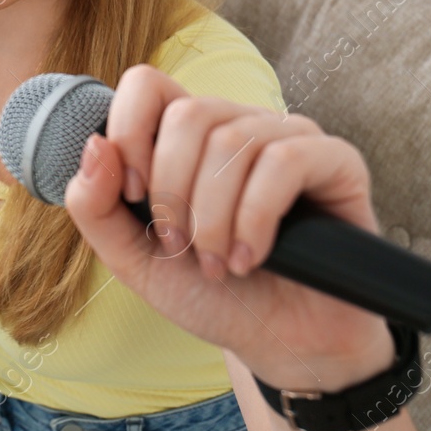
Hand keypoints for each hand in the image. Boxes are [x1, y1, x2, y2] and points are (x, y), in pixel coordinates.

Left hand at [63, 65, 393, 393]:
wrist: (277, 344)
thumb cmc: (210, 295)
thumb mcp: (134, 260)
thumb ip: (97, 207)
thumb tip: (94, 147)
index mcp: (188, 138)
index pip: (147, 85)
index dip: (129, 133)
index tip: (135, 196)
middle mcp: (238, 125)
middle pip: (188, 115)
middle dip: (173, 193)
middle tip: (182, 247)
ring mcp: (289, 137)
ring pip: (232, 141)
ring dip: (214, 219)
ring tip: (219, 264)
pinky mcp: (335, 161)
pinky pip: (284, 161)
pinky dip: (255, 218)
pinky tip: (251, 257)